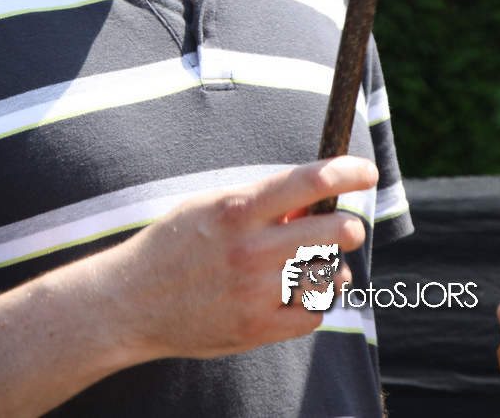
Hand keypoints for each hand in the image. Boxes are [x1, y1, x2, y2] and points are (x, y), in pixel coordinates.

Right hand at [106, 155, 377, 362]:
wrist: (132, 300)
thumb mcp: (210, 205)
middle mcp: (250, 249)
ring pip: (328, 274)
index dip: (346, 173)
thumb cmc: (174, 244)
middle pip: (331, 231)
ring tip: (319, 263)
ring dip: (333, 266)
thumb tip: (314, 201)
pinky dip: (315, 302)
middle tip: (348, 227)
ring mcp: (255, 292)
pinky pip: (313, 314)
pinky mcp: (256, 329)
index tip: (366, 171)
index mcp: (237, 209)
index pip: (307, 182)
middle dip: (348, 227)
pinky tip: (300, 293)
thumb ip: (260, 201)